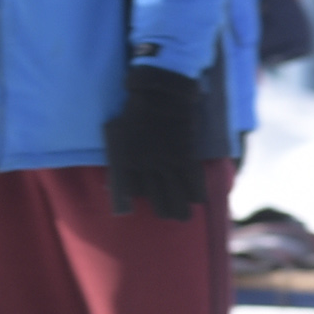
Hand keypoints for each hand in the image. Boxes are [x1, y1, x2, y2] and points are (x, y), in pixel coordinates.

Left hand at [105, 64, 207, 221]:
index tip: (142, 203)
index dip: (138, 197)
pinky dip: (196, 192)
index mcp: (125, 160)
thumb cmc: (136, 109)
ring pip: (173, 194)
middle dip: (161, 208)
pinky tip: (199, 200)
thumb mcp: (118, 131)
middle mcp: (144, 167)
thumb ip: (120, 152)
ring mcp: (165, 163)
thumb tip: (114, 171)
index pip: (131, 189)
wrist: (160, 96)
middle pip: (154, 197)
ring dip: (179, 208)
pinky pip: (192, 181)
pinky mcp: (184, 157)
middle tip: (169, 216)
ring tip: (183, 217)